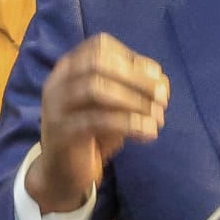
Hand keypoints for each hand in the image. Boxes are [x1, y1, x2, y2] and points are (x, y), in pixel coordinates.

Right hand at [24, 34, 168, 212]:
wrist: (63, 173)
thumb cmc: (94, 133)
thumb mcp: (117, 106)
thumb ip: (136, 89)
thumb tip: (162, 82)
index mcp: (70, 66)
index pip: (100, 45)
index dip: (132, 57)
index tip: (157, 76)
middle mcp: (59, 80)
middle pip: (97, 62)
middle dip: (136, 77)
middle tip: (162, 97)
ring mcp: (57, 105)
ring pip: (96, 88)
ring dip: (134, 100)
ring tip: (158, 117)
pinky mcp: (61, 132)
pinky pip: (96, 120)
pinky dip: (129, 123)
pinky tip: (149, 133)